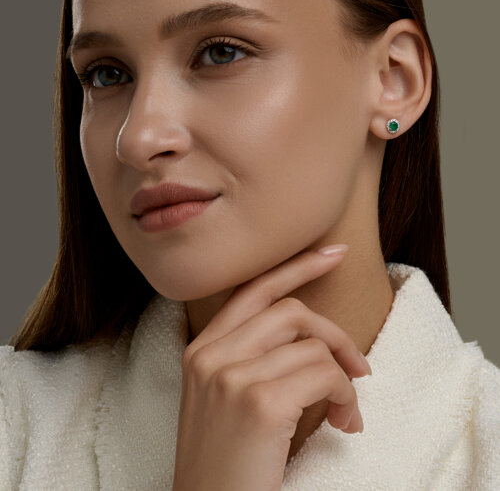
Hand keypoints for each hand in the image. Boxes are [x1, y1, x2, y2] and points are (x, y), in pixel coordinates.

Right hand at [172, 245, 370, 490]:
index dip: (296, 267)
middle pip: (291, 311)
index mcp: (201, 350)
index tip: (332, 254)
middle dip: (335, 335)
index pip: (254, 290)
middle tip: (358, 368)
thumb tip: (312, 339)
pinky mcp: (259, 403)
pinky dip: (344, 395)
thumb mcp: (224, 398)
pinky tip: (342, 422)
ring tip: (345, 410)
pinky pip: (324, 375)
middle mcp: (211, 355)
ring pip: (313, 345)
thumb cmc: (225, 460)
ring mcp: (232, 376)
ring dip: (344, 378)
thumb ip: (251, 357)